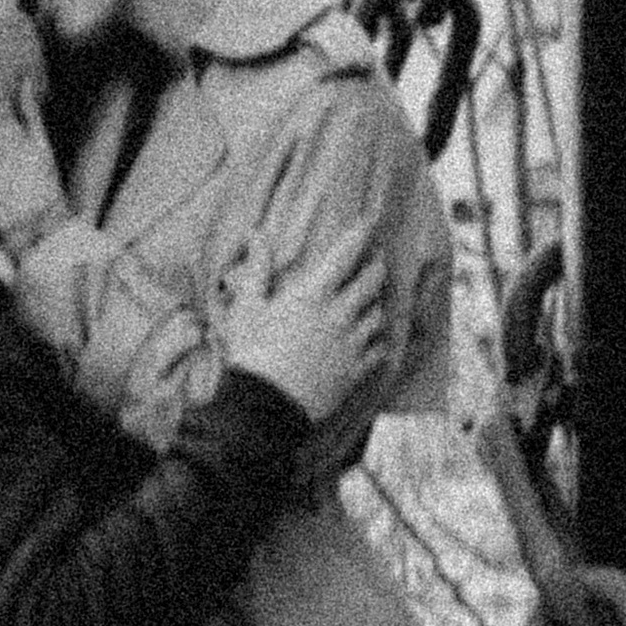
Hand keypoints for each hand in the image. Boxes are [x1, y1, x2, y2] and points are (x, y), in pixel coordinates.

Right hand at [220, 225, 387, 426]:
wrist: (266, 405)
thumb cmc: (251, 352)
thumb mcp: (247, 307)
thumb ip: (258, 270)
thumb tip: (257, 236)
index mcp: (313, 293)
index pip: (346, 254)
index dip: (361, 234)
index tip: (370, 221)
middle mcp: (340, 314)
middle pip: (372, 281)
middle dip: (376, 266)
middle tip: (375, 261)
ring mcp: (351, 343)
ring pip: (378, 314)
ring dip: (376, 303)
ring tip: (371, 300)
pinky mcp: (356, 370)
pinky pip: (378, 349)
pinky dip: (378, 341)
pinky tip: (374, 341)